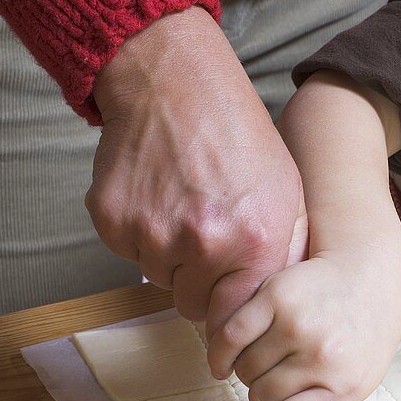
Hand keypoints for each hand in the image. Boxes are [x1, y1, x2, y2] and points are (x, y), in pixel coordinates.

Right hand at [87, 7, 306, 340]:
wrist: (176, 83)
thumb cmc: (239, 137)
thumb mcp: (288, 193)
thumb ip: (284, 253)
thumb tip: (278, 306)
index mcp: (255, 241)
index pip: (236, 317)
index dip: (230, 314)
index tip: (226, 312)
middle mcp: (204, 243)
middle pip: (193, 306)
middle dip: (199, 283)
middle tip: (206, 241)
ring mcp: (153, 232)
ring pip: (158, 278)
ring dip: (168, 255)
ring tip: (184, 206)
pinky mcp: (112, 219)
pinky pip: (127, 251)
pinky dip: (139, 232)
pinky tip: (156, 194)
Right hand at [205, 241, 400, 400]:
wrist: (367, 272)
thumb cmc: (363, 330)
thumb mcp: (361, 378)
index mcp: (345, 382)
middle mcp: (322, 354)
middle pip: (262, 398)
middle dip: (263, 396)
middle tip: (275, 382)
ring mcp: (297, 324)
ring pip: (244, 370)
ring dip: (246, 371)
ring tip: (264, 362)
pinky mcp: (275, 296)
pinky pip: (229, 337)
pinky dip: (220, 354)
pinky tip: (226, 359)